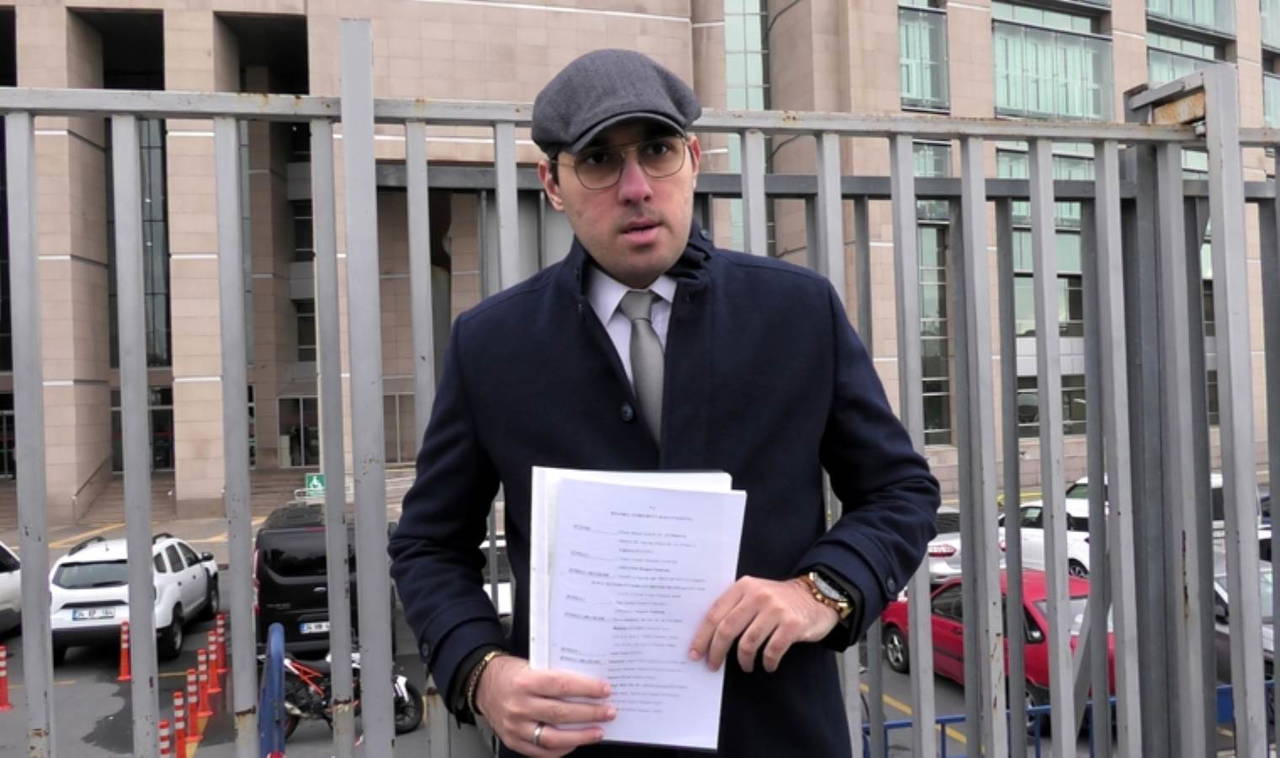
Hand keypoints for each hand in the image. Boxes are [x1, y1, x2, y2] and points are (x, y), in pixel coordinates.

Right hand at [474, 655, 615, 756]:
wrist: (483, 685)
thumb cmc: (511, 673)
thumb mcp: (532, 664)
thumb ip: (556, 675)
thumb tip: (589, 685)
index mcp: (525, 681)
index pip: (561, 685)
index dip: (586, 689)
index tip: (605, 690)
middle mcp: (519, 706)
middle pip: (561, 713)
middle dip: (590, 713)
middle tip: (608, 712)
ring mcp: (515, 727)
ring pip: (553, 737)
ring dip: (580, 736)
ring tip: (598, 731)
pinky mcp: (513, 741)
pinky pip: (542, 752)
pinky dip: (562, 749)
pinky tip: (575, 742)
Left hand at [688, 576, 839, 673]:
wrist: (816, 596)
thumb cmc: (779, 600)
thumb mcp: (754, 594)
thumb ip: (734, 608)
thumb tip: (707, 638)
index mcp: (743, 587)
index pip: (715, 614)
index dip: (702, 636)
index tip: (694, 654)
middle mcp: (758, 595)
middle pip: (727, 629)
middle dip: (716, 651)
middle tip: (713, 666)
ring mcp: (776, 609)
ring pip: (748, 642)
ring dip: (744, 660)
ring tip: (746, 666)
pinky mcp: (792, 624)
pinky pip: (772, 650)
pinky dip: (767, 662)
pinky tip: (768, 666)